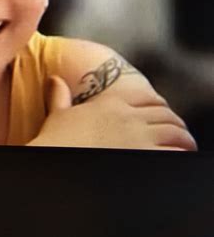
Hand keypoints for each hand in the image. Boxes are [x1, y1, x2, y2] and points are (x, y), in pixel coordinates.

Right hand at [28, 76, 197, 150]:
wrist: (56, 157)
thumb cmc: (55, 141)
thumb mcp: (57, 115)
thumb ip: (59, 96)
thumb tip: (54, 79)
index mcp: (109, 104)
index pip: (146, 97)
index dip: (157, 105)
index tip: (160, 112)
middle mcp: (128, 117)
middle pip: (164, 114)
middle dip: (172, 122)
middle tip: (175, 132)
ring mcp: (138, 137)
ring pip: (174, 131)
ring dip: (180, 138)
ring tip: (182, 146)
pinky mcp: (145, 155)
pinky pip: (174, 151)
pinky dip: (179, 152)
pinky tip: (177, 156)